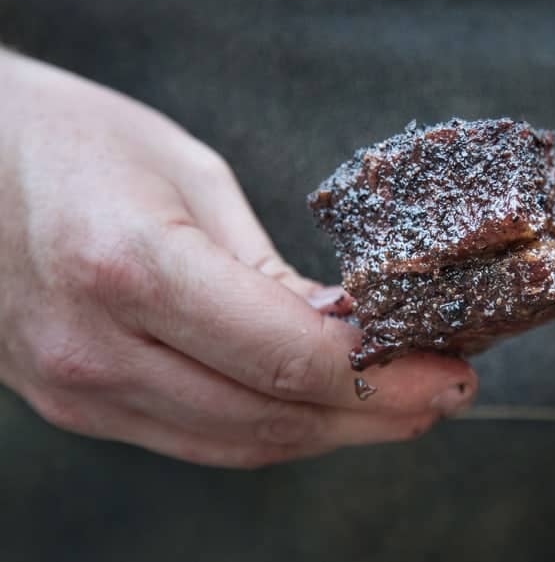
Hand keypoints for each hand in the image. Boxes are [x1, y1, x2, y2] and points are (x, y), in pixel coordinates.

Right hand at [0, 50, 476, 466]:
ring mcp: (80, 390)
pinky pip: (201, 438)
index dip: (383, 376)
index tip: (449, 372)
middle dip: (376, 412)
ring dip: (334, 431)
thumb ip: (268, 269)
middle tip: (444, 393)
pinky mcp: (78, 406)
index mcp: (129, 265)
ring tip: (402, 405)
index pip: (287, 354)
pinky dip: (275, 431)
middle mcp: (98, 346)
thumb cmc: (75, 141)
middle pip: (272, 414)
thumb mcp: (190, 176)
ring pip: (240, 443)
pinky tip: (326, 409)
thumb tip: (348, 330)